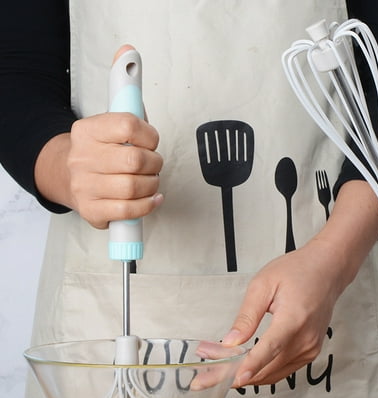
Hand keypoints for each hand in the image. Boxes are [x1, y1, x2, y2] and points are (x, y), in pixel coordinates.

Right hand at [34, 44, 163, 227]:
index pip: (128, 125)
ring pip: (134, 186)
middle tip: (153, 164)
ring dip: (152, 184)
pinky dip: (147, 205)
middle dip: (155, 163)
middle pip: (135, 159)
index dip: (150, 135)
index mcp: (88, 130)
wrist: (68, 177)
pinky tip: (150, 197)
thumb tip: (127, 52)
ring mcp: (85, 186)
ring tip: (150, 180)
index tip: (151, 140)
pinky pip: (129, 211)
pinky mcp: (93, 210)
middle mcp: (83, 157)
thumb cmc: (101, 151)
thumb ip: (126, 93)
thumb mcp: (112, 120)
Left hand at [222, 179, 377, 387]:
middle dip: (233, 374)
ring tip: (215, 372)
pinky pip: (282, 370)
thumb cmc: (296, 271)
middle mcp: (306, 339)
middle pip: (266, 367)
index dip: (249, 366)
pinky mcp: (310, 353)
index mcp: (294, 319)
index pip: (269, 349)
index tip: (231, 380)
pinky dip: (260, 372)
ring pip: (272, 374)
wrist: (328, 270)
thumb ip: (247, 316)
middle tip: (203, 377)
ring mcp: (310, 349)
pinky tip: (241, 368)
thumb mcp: (264, 285)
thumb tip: (230, 342)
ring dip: (244, 376)